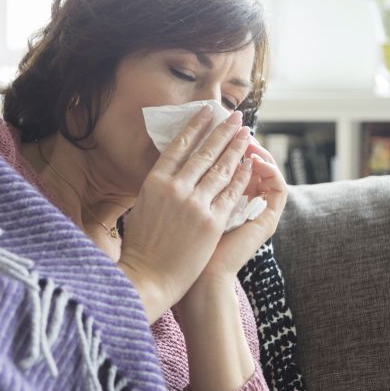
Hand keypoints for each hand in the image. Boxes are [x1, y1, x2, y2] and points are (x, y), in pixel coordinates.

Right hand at [117, 106, 254, 321]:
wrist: (148, 278)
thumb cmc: (140, 248)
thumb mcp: (140, 208)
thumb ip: (157, 189)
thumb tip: (168, 173)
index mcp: (154, 182)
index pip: (178, 146)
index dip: (195, 127)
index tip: (206, 113)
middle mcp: (175, 188)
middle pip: (204, 152)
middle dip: (223, 131)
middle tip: (236, 117)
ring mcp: (195, 204)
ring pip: (221, 169)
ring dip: (236, 148)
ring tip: (246, 133)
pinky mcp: (212, 222)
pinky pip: (231, 193)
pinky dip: (242, 176)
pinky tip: (249, 164)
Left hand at [192, 137, 287, 287]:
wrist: (198, 282)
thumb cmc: (180, 252)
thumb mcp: (182, 209)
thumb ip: (187, 186)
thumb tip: (178, 155)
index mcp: (225, 202)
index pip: (230, 164)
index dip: (222, 143)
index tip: (210, 124)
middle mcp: (245, 205)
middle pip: (249, 163)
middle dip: (239, 140)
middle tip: (232, 121)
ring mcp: (259, 213)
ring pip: (267, 172)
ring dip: (257, 150)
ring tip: (245, 135)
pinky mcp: (268, 222)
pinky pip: (278, 188)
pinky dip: (270, 170)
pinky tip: (256, 157)